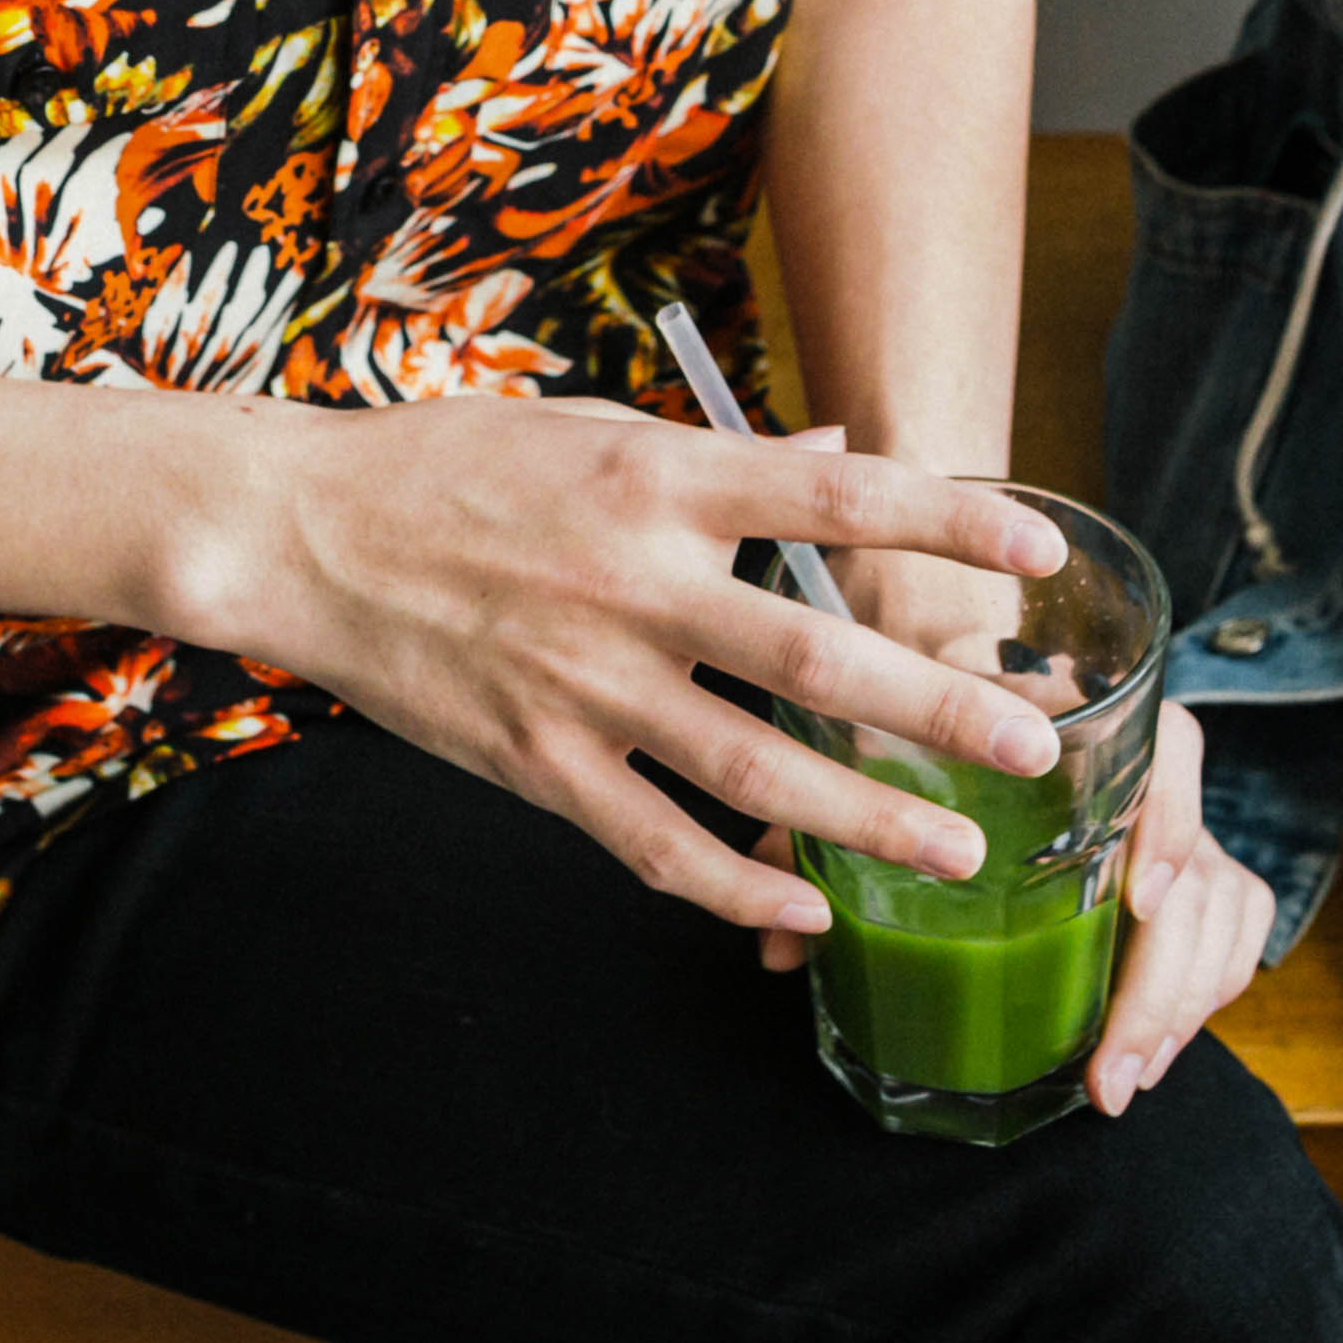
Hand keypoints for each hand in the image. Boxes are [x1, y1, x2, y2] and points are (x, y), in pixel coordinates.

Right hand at [172, 395, 1076, 937]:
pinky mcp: (535, 762)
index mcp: (659, 480)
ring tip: (955, 850)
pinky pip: (656, 844)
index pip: (836, 496)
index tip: (1042, 551)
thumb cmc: (449, 465)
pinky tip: (804, 913)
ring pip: (753, 770)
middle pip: (817, 653)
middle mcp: (633, 580)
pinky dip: (737, 889)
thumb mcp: (592, 429)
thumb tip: (840, 451)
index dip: (949, 520)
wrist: (300, 530)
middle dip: (937, 705)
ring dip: (865, 819)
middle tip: (1030, 744)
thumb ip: (722, 456)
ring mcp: (583, 681)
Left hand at [750, 672, 1273, 1118]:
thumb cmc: (928, 746)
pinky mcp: (1208, 881)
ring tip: (1118, 1081)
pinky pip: (1237, 935)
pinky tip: (1148, 1057)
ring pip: (1224, 914)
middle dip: (1160, 983)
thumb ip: (826, 837)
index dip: (1169, 820)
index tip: (1138, 899)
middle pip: (1199, 871)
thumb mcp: (874, 777)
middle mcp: (1153, 777)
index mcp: (1088, 725)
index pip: (1171, 748)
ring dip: (1176, 1009)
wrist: (994, 734)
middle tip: (1109, 1069)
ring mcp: (1188, 831)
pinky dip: (1202, 999)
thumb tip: (778, 944)